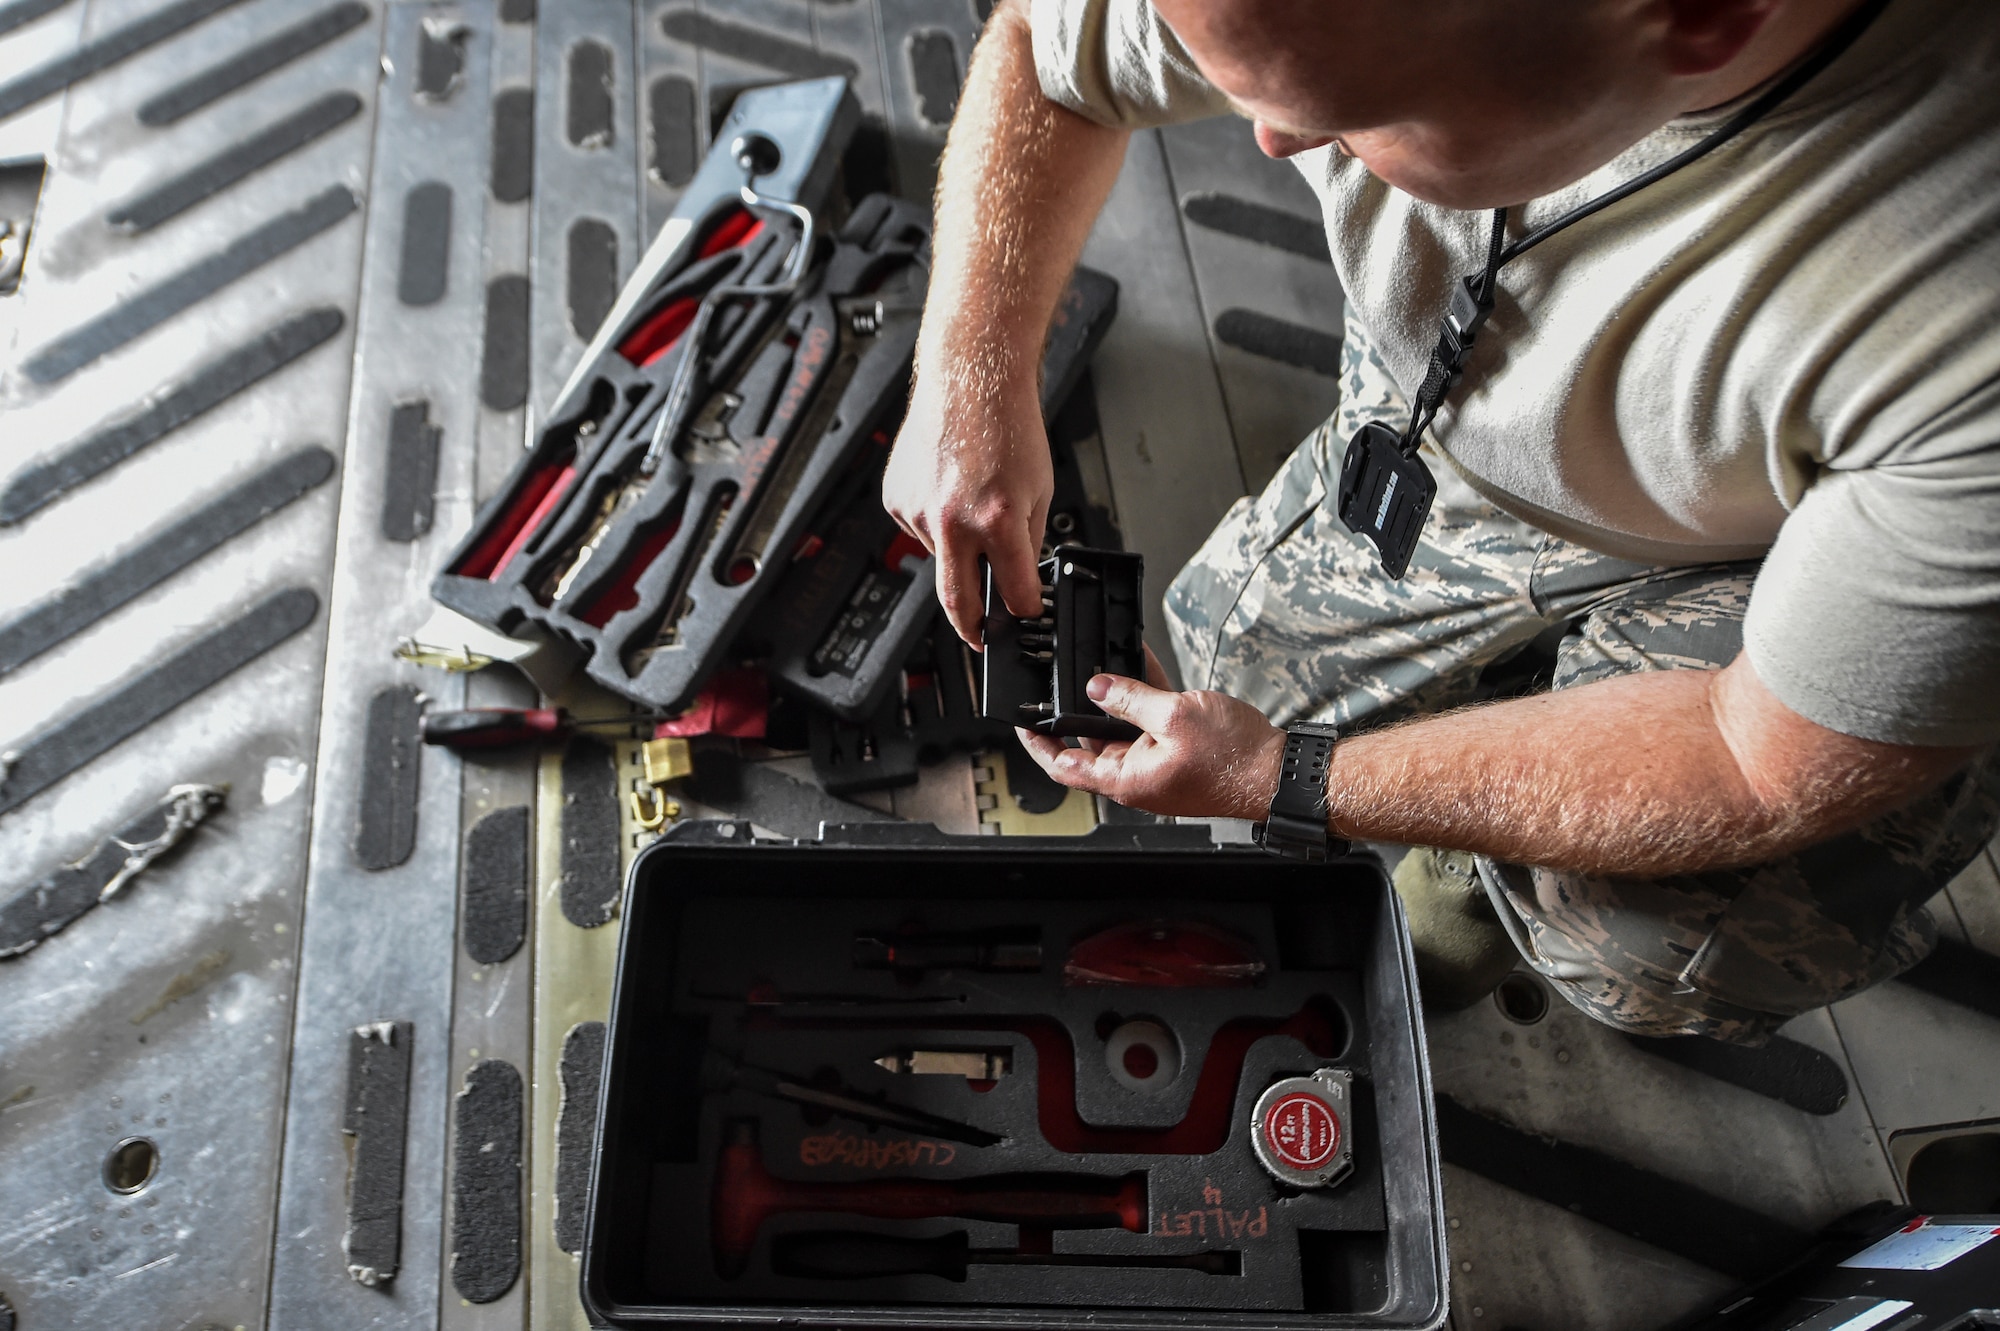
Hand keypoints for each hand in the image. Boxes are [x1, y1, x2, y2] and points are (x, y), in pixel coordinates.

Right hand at [882, 371, 1052, 647]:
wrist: (968, 377)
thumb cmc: (1007, 423)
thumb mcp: (1040, 489)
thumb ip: (1028, 540)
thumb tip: (1019, 576)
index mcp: (997, 520)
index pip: (1014, 594)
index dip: (1025, 613)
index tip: (1025, 620)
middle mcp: (953, 521)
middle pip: (958, 604)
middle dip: (973, 630)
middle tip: (982, 640)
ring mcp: (918, 512)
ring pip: (941, 558)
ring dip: (959, 550)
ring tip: (973, 505)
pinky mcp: (896, 501)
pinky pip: (921, 530)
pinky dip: (938, 522)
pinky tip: (951, 491)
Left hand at [1014, 649, 1286, 819]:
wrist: (1278, 773)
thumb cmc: (1234, 759)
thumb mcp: (1175, 715)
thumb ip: (1131, 699)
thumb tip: (1097, 687)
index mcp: (1125, 779)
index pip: (1063, 765)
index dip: (1038, 743)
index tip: (1022, 722)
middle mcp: (1136, 776)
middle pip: (1091, 740)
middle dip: (1082, 705)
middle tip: (1067, 672)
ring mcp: (1156, 764)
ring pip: (1122, 726)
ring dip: (1117, 695)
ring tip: (1105, 660)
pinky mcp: (1177, 752)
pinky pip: (1151, 722)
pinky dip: (1144, 696)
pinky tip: (1140, 663)